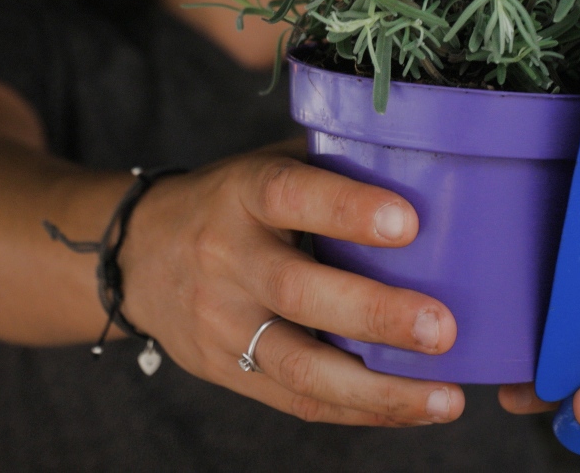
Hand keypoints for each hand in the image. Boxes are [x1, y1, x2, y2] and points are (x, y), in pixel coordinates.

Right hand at [121, 149, 466, 426]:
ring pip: (299, 365)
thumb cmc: (229, 204)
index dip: (347, 208)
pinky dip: (360, 411)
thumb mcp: (263, 167)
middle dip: (375, 315)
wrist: (136, 256)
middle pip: (298, 291)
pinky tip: (412, 409)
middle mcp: (227, 258)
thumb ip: (330, 168)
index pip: (290, 194)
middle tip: (442, 328)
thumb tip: (427, 167)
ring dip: (378, 389)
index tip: (408, 221)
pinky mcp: (226, 370)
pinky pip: (297, 401)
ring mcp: (223, 322)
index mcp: (242, 194)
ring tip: (444, 398)